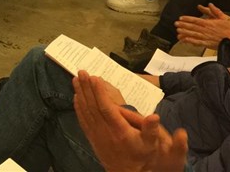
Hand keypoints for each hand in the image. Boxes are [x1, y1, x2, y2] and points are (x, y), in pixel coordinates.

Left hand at [73, 71, 188, 171]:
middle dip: (87, 87)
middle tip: (81, 71)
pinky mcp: (92, 137)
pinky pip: (83, 120)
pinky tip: (76, 97)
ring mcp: (96, 134)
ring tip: (75, 79)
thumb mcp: (150, 145)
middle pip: (92, 106)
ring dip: (80, 94)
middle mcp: (104, 131)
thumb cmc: (141, 157)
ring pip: (85, 111)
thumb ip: (151, 130)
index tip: (94, 78)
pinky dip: (78, 107)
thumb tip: (154, 116)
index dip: (99, 92)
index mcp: (119, 130)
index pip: (106, 108)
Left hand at [176, 3, 229, 48]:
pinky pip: (197, 43)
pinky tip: (185, 40)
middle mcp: (206, 30)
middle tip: (175, 24)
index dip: (187, 19)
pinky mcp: (208, 44)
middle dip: (183, 25)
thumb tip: (210, 4)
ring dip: (185, 33)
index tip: (180, 18)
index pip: (195, 20)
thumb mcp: (224, 18)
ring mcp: (206, 38)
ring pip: (193, 34)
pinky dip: (190, 41)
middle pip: (192, 27)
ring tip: (178, 31)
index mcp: (209, 24)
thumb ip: (216, 11)